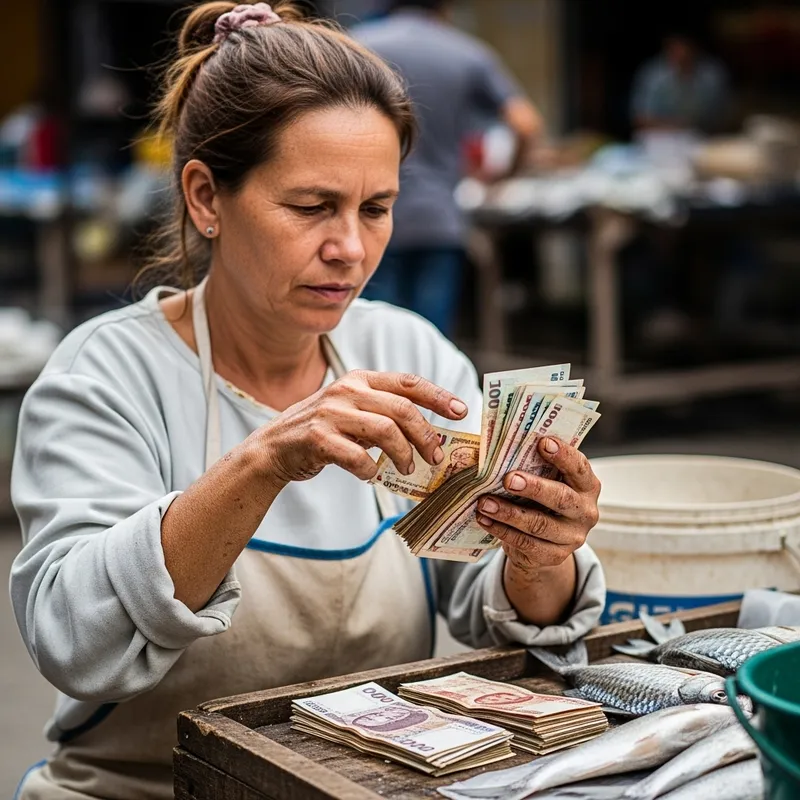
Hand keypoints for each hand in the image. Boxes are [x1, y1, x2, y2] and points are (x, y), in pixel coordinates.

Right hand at [252, 371, 467, 487]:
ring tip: (408, 469)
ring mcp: (330, 413)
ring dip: (404, 455)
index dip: (438, 396)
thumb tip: (429, 434)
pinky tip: (371, 475)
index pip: (407, 382)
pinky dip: (371, 470)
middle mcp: (346, 390)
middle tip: (437, 457)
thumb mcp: (351, 411)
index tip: (461, 411)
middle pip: (402, 409)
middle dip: (426, 435)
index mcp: (359, 379)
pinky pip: (358, 457)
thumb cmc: (321, 432)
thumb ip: (383, 413)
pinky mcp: (317, 438)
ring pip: (385, 431)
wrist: (272, 448)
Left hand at [476, 437, 600, 574]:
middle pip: (561, 498)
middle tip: (508, 479)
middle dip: (534, 487)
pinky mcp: (555, 556)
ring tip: (484, 502)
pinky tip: (484, 519)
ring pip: (539, 524)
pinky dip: (502, 530)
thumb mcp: (548, 482)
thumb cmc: (543, 500)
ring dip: (508, 513)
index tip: (542, 442)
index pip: (579, 467)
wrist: (545, 543)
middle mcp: (585, 512)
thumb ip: (538, 467)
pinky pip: (526, 543)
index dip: (563, 455)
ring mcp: (572, 537)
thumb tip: (507, 447)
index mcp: (587, 486)